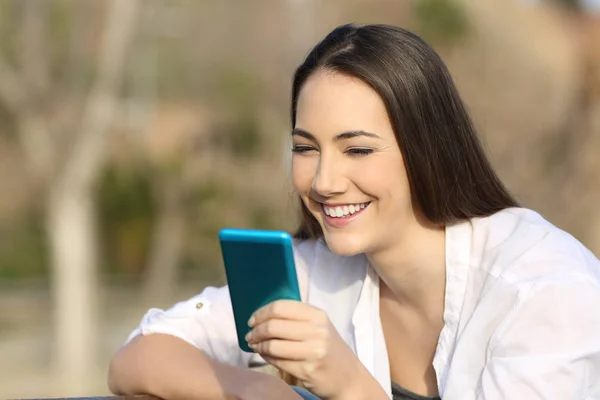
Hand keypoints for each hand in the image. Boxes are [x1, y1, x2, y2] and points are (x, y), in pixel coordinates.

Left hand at [246, 300, 379, 398]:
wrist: (349, 378)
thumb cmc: (329, 349)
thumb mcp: (319, 327)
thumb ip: (296, 318)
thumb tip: (262, 317)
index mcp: (317, 315)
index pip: (280, 307)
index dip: (262, 313)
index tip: (252, 320)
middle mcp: (316, 331)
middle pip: (273, 326)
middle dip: (256, 331)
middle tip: (250, 335)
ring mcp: (313, 351)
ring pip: (273, 345)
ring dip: (258, 346)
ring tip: (254, 346)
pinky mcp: (307, 370)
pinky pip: (277, 361)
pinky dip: (266, 357)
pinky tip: (265, 355)